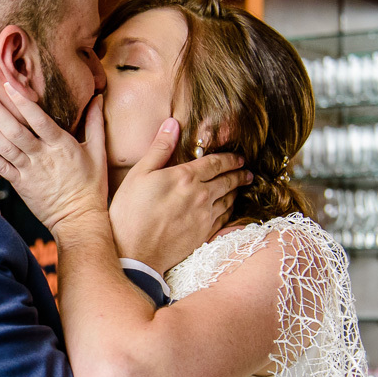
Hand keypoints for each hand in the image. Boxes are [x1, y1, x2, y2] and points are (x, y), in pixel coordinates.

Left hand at [0, 82, 107, 235]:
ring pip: (4, 147)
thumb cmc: (91, 185)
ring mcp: (29, 171)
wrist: (80, 218)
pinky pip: (1, 169)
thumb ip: (95, 123)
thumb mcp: (98, 152)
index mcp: (61, 145)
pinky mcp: (21, 185)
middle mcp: (42, 157)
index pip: (39, 120)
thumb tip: (98, 97)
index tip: (9, 85)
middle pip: (15, 131)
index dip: (23, 103)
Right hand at [109, 119, 251, 273]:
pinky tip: (230, 208)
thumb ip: (159, 149)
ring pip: (229, 199)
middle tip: (247, 171)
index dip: (230, 158)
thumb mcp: (139, 174)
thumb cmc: (130, 212)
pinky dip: (231, 210)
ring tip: (241, 187)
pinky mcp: (204, 234)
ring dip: (237, 191)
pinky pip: (225, 218)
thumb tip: (173, 124)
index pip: (216, 162)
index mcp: (185, 177)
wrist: (135, 252)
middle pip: (228, 180)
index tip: (239, 157)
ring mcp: (204, 216)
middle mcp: (201, 195)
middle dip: (239, 173)